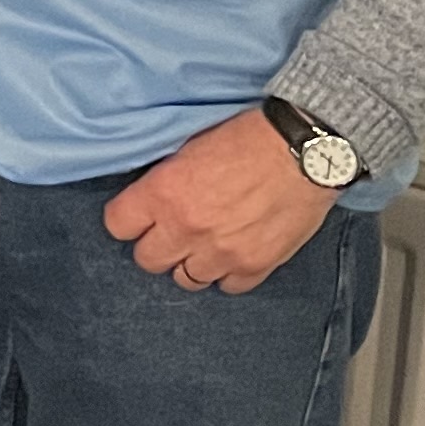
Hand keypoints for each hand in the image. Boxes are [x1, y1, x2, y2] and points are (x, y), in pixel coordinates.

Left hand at [104, 107, 338, 294]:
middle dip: (157, 245)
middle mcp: (186, 228)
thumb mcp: (189, 147)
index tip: (139, 217)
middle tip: (172, 232)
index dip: (128, 220)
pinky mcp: (256, 265)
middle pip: (147, 260)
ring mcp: (221, 252)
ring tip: (205, 244)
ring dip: (191, 262)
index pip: (117, 225)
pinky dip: (228, 274)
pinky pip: (228, 287)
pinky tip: (234, 253)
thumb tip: (148, 200)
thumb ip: (164, 181)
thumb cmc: (248, 139)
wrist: (307, 151)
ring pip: (186, 279)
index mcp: (163, 193)